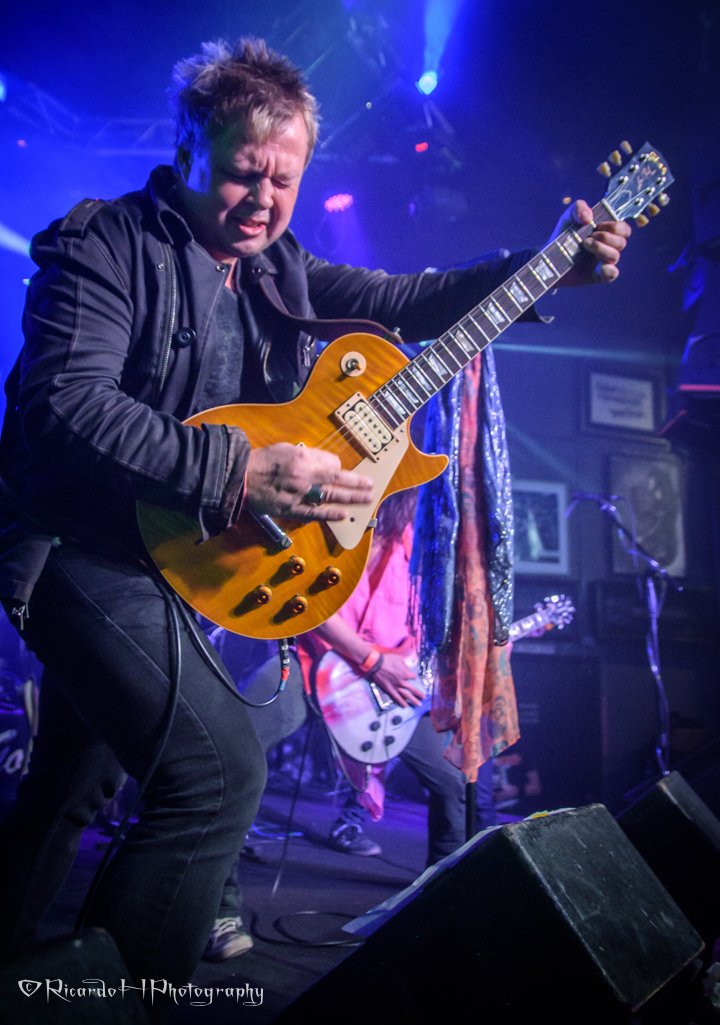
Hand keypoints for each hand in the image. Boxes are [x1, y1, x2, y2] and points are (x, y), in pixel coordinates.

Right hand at [245, 442, 373, 520]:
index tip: (343, 473)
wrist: (241, 477)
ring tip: (367, 500)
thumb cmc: (262, 461)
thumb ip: (307, 455)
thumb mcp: (286, 448)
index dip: (340, 468)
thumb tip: (327, 463)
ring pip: (331, 496)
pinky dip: (330, 514)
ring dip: (352, 498)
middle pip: (338, 480)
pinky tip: (344, 515)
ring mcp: (299, 494)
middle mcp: (304, 475)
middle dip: (357, 483)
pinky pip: (314, 513)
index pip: (331, 464)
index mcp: (303, 458)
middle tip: (371, 486)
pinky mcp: (291, 509)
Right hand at [373, 649, 425, 707]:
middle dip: (419, 694)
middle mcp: (403, 682)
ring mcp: (396, 687)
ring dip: (413, 700)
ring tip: (418, 705)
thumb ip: (405, 664)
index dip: (413, 676)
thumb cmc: (388, 659)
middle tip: (424, 697)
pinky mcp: (390, 690)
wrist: (376, 664)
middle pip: (413, 689)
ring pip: (406, 696)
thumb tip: (407, 667)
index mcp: (406, 673)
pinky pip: (397, 698)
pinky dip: (401, 702)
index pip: (413, 677)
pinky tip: (405, 706)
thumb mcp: (399, 658)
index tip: (411, 676)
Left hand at [549, 199, 630, 285]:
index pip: (624, 229)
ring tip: (584, 245)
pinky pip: (612, 274)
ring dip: (600, 248)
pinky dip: (609, 269)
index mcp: (607, 233)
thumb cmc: (562, 237)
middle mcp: (608, 247)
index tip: (597, 226)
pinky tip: (600, 266)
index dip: (615, 226)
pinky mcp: (598, 275)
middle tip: (588, 237)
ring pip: (615, 256)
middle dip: (606, 237)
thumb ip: (579, 208)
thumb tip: (589, 218)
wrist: (549, 258)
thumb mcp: (568, 217)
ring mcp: (604, 262)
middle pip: (622, 242)